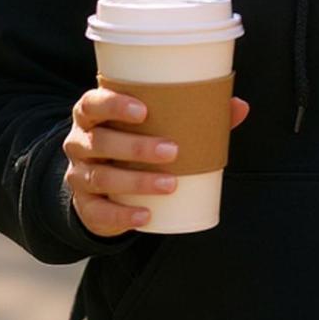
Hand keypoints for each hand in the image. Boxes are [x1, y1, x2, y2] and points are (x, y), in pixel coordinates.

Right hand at [64, 87, 250, 236]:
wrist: (103, 183)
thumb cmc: (136, 140)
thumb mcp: (155, 125)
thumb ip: (195, 114)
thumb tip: (239, 107)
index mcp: (93, 115)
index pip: (92, 104)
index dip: (113, 104)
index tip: (145, 110)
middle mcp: (80, 143)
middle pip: (99, 142)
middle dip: (135, 147)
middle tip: (173, 150)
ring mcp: (79, 175)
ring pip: (100, 178)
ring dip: (136, 181)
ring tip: (170, 183)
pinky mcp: (85, 205)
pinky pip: (98, 212)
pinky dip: (121, 216)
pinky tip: (145, 215)